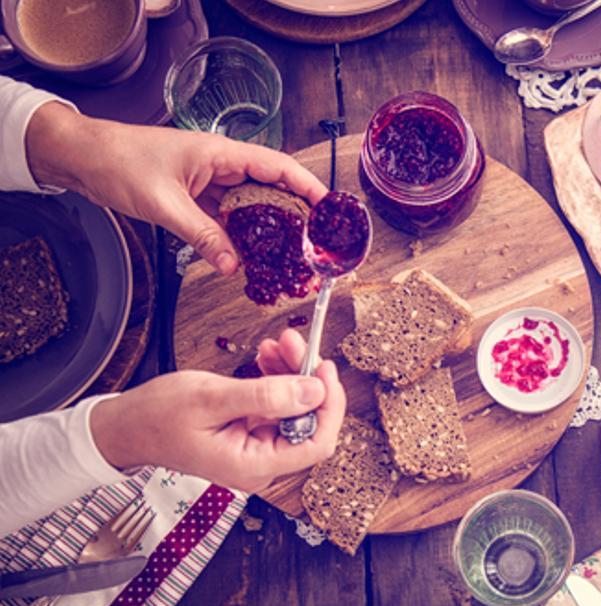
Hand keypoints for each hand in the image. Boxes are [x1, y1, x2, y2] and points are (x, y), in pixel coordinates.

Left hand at [25, 102, 327, 274]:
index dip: (307, 186)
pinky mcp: (196, 194)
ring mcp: (209, 180)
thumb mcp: (164, 204)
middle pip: (270, 187)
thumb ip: (201, 236)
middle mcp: (220, 164)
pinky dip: (240, 233)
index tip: (329, 208)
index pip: (278, 167)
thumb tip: (232, 266)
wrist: (82, 157)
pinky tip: (249, 253)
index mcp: (221, 153)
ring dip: (268, 227)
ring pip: (250, 204)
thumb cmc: (119, 164)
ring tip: (289, 252)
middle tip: (315, 240)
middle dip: (295, 212)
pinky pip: (227, 214)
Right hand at [90, 330, 345, 492]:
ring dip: (291, 373)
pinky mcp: (250, 434)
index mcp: (254, 466)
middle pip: (308, 421)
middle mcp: (261, 464)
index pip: (317, 442)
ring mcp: (256, 449)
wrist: (125, 427)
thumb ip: (266, 396)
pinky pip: (276, 406)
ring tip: (277, 343)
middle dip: (306, 378)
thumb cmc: (156, 417)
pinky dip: (276, 379)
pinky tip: (266, 358)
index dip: (329, 404)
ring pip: (294, 409)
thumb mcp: (211, 398)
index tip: (323, 368)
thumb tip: (313, 391)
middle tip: (294, 342)